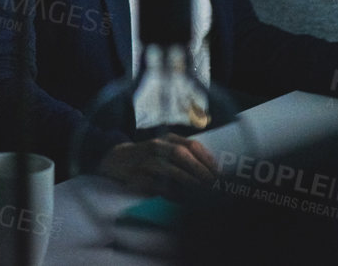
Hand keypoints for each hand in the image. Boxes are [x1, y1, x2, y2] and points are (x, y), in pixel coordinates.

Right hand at [98, 133, 217, 195]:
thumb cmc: (149, 158)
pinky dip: (171, 192)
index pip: (193, 145)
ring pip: (169, 168)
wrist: (117, 160)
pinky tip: (182, 199)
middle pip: (182, 154)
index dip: (208, 159)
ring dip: (188, 181)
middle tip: (214, 185)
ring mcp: (146, 159)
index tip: (220, 174)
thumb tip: (212, 173)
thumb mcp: (166, 150)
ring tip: (202, 193)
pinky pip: (157, 185)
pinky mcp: (137, 176)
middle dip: (200, 170)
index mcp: (168, 138)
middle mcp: (157, 146)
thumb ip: (186, 157)